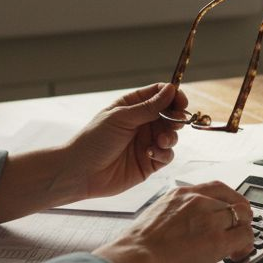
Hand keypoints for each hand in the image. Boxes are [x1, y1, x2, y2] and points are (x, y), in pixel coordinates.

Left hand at [66, 82, 187, 199]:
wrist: (81, 172)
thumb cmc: (94, 140)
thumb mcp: (122, 117)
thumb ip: (149, 107)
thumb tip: (171, 90)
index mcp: (132, 106)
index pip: (159, 94)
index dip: (173, 95)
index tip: (181, 101)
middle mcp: (142, 123)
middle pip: (170, 114)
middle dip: (176, 117)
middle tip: (176, 121)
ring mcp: (146, 142)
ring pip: (171, 135)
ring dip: (170, 136)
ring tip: (160, 140)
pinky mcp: (150, 162)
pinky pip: (167, 155)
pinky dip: (164, 153)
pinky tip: (151, 154)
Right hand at [94, 182, 254, 262]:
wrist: (136, 259)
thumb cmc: (139, 246)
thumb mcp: (157, 216)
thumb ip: (176, 215)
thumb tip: (186, 227)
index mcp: (181, 193)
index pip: (217, 188)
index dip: (229, 201)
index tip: (230, 212)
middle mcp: (198, 201)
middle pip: (235, 202)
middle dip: (240, 217)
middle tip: (238, 231)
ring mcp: (209, 218)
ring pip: (243, 217)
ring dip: (243, 232)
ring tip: (237, 248)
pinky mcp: (217, 239)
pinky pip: (246, 236)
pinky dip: (246, 246)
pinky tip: (237, 255)